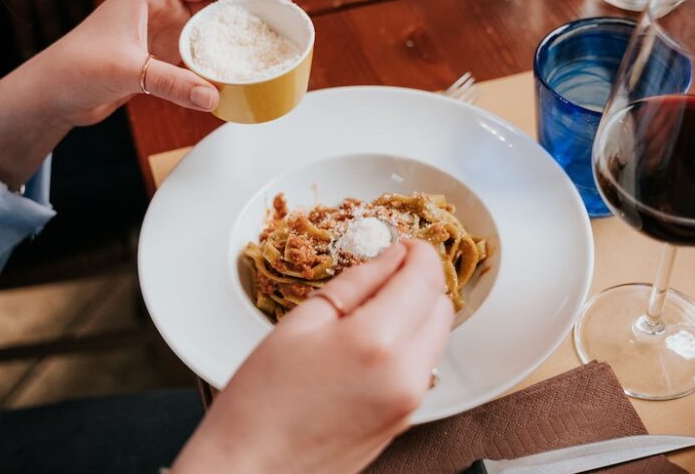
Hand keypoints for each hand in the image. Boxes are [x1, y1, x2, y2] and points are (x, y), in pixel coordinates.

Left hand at [46, 0, 288, 124]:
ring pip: (213, 29)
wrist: (52, 93)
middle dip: (253, 10)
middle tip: (283, 25)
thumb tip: (212, 96)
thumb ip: (171, 83)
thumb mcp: (126, 70)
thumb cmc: (73, 67)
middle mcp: (161, 6)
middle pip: (219, 0)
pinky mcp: (161, 56)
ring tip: (268, 49)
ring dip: (238, 39)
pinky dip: (220, 64)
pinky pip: (201, 55)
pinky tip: (238, 75)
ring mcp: (163, 31)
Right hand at [171, 240, 454, 473]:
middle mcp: (406, 374)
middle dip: (420, 281)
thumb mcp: (300, 324)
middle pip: (441, 306)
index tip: (401, 244)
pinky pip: (423, 367)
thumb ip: (354, 284)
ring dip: (416, 312)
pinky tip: (369, 342)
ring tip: (371, 307)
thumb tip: (388, 258)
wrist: (253, 470)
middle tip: (385, 271)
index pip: (425, 278)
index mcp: (377, 342)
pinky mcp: (405, 419)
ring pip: (437, 337)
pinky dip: (408, 344)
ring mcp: (410, 401)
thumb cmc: (261, 403)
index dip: (417, 252)